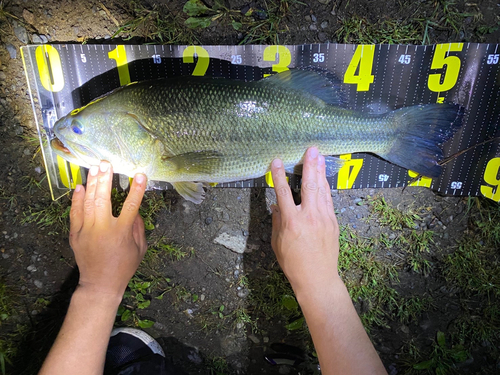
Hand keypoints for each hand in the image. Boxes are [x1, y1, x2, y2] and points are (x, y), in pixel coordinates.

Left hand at [69, 161, 147, 298]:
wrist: (100, 284)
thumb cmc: (124, 267)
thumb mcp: (140, 249)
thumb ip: (138, 227)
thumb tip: (134, 210)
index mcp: (121, 232)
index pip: (131, 205)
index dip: (137, 189)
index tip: (140, 175)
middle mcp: (102, 228)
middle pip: (103, 198)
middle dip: (105, 179)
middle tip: (106, 163)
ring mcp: (86, 231)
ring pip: (88, 202)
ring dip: (91, 184)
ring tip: (94, 168)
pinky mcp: (75, 234)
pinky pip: (75, 213)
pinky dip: (76, 199)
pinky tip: (79, 187)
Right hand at [270, 147, 340, 295]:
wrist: (317, 278)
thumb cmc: (293, 263)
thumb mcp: (277, 243)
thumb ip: (277, 222)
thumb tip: (277, 206)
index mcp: (291, 222)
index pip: (283, 192)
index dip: (278, 175)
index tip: (276, 160)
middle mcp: (309, 216)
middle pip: (309, 185)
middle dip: (309, 165)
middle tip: (311, 149)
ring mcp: (324, 218)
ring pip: (322, 189)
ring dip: (320, 171)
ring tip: (319, 156)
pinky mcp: (333, 222)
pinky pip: (328, 200)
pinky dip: (325, 187)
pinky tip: (324, 178)